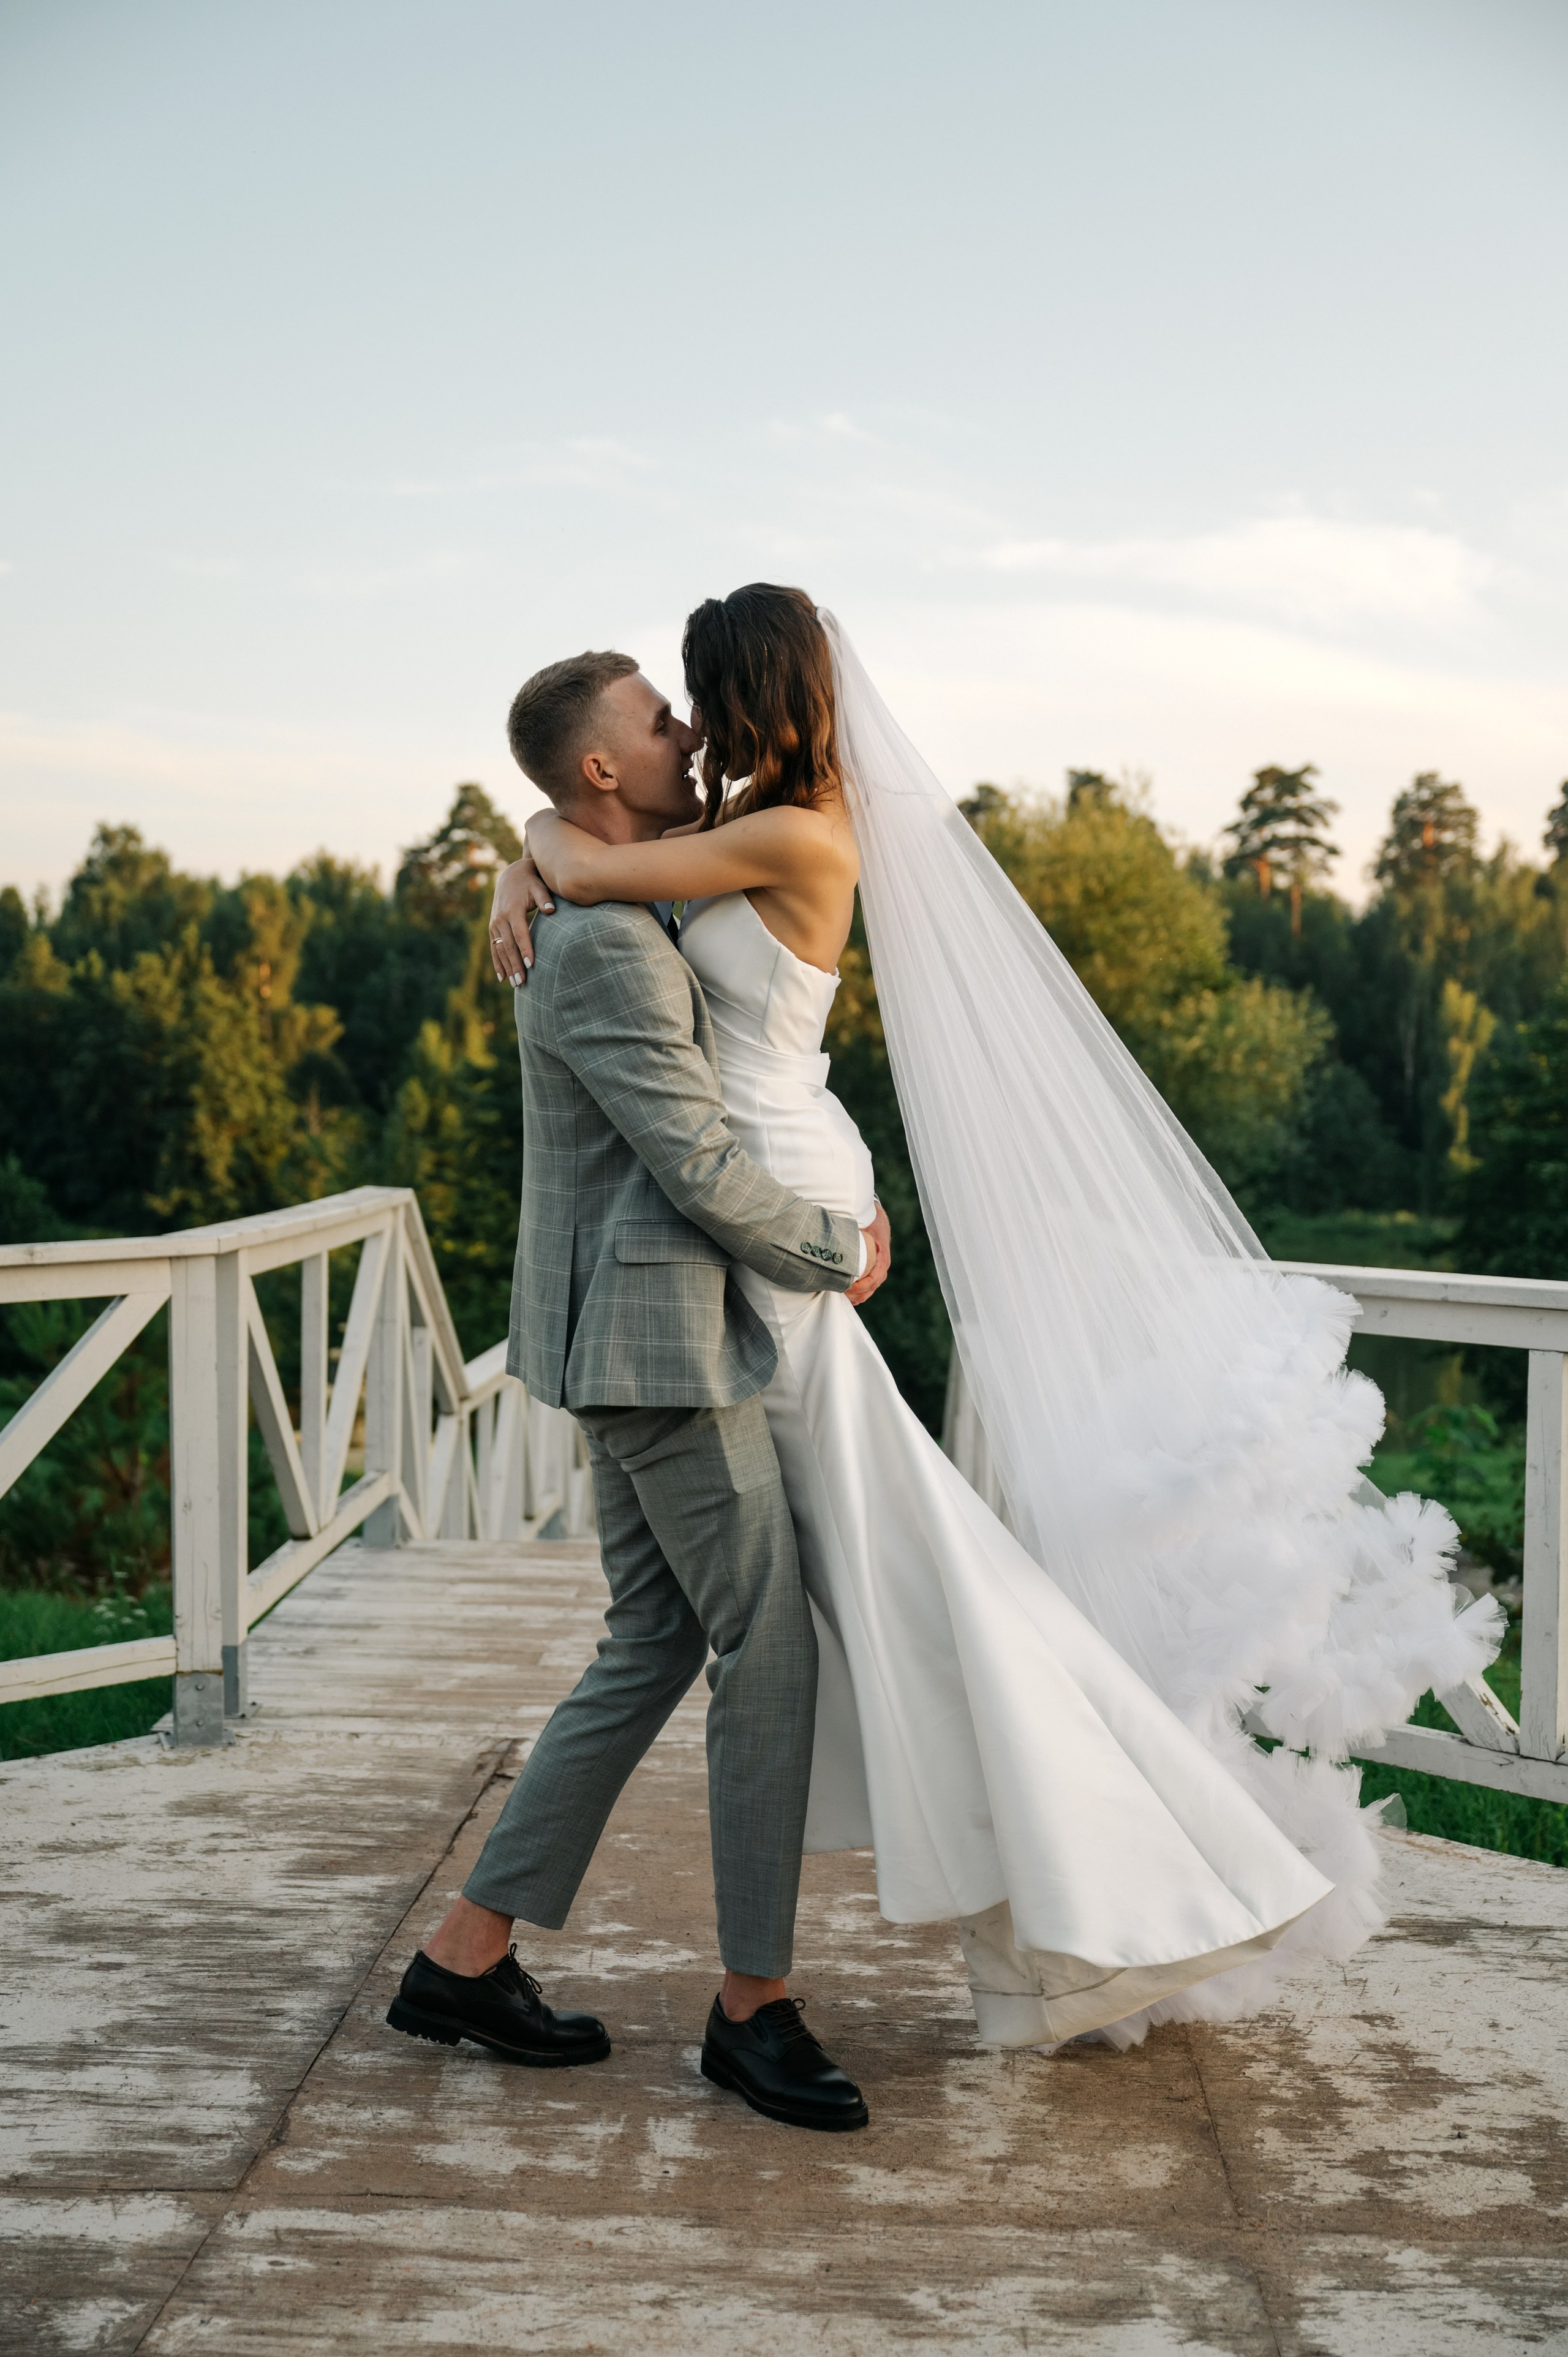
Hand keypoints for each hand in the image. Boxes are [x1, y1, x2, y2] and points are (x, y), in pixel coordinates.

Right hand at [489, 856, 555, 985]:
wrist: (511, 875)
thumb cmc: (530, 882)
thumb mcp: (539, 887)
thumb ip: (545, 898)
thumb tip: (551, 910)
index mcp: (512, 910)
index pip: (520, 934)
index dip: (526, 950)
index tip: (532, 965)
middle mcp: (500, 918)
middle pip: (508, 946)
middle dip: (516, 965)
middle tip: (523, 982)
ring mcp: (494, 924)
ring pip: (499, 949)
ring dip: (507, 967)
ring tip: (515, 984)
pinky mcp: (493, 927)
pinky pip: (493, 947)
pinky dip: (497, 962)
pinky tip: (502, 976)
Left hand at [847, 1200, 891, 1307]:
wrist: (879, 1223)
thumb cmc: (871, 1225)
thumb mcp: (864, 1227)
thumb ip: (854, 1235)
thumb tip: (834, 1236)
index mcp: (882, 1260)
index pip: (873, 1280)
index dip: (860, 1286)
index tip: (847, 1286)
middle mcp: (881, 1269)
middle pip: (870, 1289)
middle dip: (855, 1293)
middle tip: (838, 1290)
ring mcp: (878, 1273)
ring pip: (868, 1292)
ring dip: (855, 1296)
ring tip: (839, 1293)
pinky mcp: (872, 1274)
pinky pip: (866, 1289)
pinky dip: (856, 1294)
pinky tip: (845, 1294)